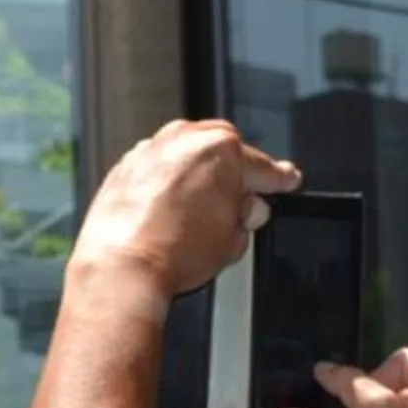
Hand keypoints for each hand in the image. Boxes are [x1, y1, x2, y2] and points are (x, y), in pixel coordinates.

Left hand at [68, 120, 302, 300]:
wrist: (122, 267)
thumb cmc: (173, 252)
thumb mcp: (234, 239)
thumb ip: (247, 214)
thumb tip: (247, 209)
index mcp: (222, 148)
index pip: (262, 166)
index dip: (279, 178)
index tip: (285, 180)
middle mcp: (183, 140)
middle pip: (221, 154)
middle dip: (231, 177)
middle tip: (236, 208)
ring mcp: (148, 150)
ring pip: (185, 159)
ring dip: (195, 180)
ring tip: (194, 219)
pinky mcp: (122, 167)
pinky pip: (154, 172)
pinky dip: (164, 187)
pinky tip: (166, 216)